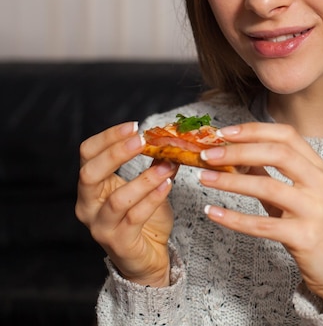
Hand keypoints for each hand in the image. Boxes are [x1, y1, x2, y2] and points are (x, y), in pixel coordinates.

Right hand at [75, 122, 178, 286]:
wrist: (147, 259)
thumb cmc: (144, 219)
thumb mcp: (148, 186)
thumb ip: (155, 164)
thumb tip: (172, 138)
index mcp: (91, 187)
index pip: (87, 154)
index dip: (108, 137)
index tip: (135, 126)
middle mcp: (88, 206)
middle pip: (89, 173)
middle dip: (116, 154)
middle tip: (142, 140)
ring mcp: (101, 227)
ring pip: (117, 199)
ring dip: (145, 178)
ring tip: (168, 164)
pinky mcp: (119, 243)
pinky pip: (135, 218)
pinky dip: (153, 199)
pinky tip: (168, 184)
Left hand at [198, 122, 322, 309]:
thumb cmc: (318, 228)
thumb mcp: (300, 195)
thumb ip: (272, 175)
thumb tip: (239, 157)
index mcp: (319, 168)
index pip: (286, 136)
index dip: (254, 130)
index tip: (224, 131)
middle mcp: (320, 184)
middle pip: (278, 154)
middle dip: (239, 150)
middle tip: (208, 154)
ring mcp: (315, 210)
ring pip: (268, 186)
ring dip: (231, 181)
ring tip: (205, 178)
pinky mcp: (305, 237)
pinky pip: (262, 225)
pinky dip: (233, 218)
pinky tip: (213, 212)